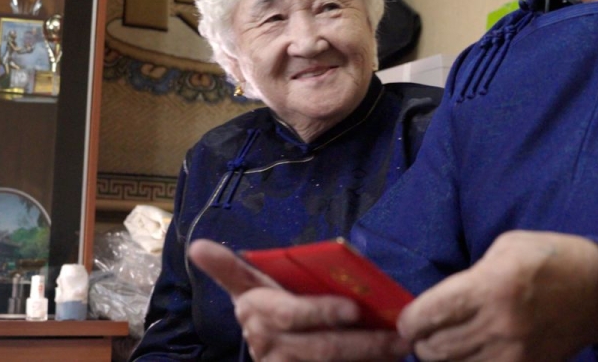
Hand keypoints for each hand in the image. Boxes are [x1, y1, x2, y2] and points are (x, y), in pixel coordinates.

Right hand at [188, 239, 410, 361]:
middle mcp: (267, 345)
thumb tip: (197, 246)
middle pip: (321, 347)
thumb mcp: (248, 288)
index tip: (353, 309)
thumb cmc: (267, 308)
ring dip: (369, 358)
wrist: (270, 352)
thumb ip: (230, 269)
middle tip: (398, 334)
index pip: (290, 314)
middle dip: (362, 342)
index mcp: (255, 313)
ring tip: (400, 346)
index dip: (321, 313)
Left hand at [396, 231, 597, 361]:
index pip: (429, 315)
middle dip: (421, 341)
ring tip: (446, 343)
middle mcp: (499, 324)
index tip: (407, 319)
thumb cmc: (554, 259)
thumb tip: (440, 303)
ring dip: (442, 358)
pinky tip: (472, 353)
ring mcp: (514, 354)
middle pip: (435, 349)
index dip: (409, 321)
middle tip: (423, 333)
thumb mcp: (507, 247)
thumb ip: (470, 275)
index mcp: (491, 285)